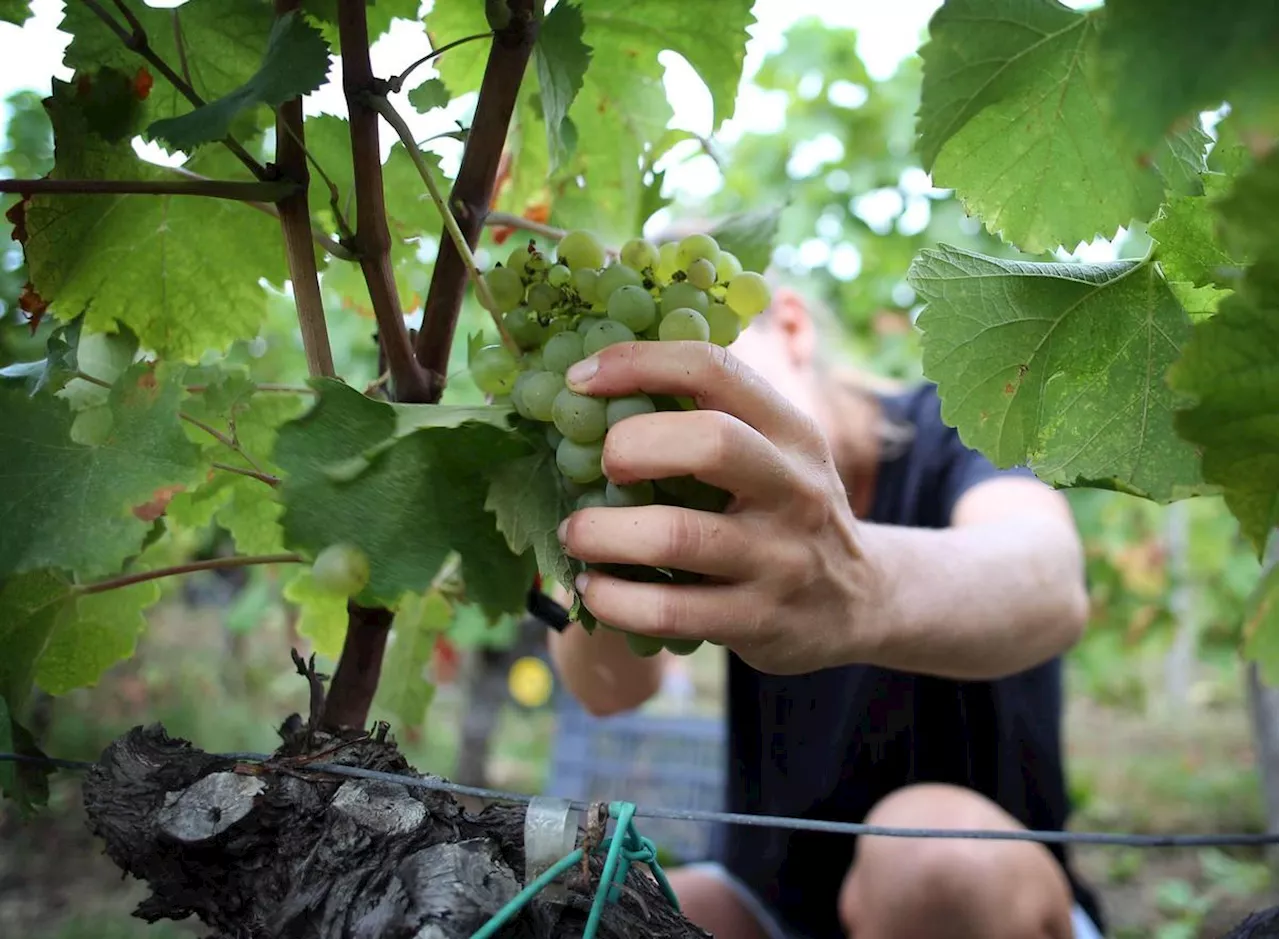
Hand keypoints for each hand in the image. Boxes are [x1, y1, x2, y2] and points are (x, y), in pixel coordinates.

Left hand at [557, 341, 883, 674]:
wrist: (861, 603)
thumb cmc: (786, 512)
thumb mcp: (778, 455)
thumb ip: (714, 419)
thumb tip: (599, 384)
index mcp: (791, 432)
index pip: (715, 371)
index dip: (639, 363)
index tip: (580, 379)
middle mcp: (794, 489)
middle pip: (710, 443)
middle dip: (631, 446)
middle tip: (601, 467)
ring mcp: (779, 559)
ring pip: (676, 536)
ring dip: (601, 533)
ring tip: (574, 533)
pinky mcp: (758, 621)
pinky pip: (669, 610)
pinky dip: (613, 599)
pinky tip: (594, 589)